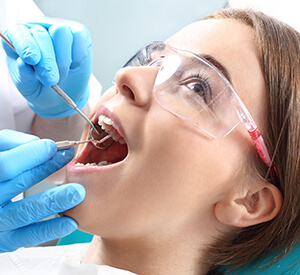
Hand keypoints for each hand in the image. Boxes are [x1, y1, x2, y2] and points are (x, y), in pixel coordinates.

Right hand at [0, 130, 85, 251]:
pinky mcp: (4, 239)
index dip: (31, 154)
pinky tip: (70, 222)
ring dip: (54, 202)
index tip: (54, 147)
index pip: (6, 165)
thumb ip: (12, 143)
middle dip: (46, 171)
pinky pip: (27, 237)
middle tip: (69, 160)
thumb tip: (38, 144)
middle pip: (17, 186)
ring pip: (24, 213)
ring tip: (77, 193)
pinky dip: (50, 230)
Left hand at [1, 18, 91, 117]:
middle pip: (42, 34)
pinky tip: (73, 66)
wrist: (65, 92)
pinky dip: (78, 55)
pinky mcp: (78, 32)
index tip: (31, 60)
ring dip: (63, 59)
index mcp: (18, 37)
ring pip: (61, 32)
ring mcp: (59, 27)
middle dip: (47, 60)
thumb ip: (24, 76)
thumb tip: (23, 64)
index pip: (19, 33)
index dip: (25, 45)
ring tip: (62, 76)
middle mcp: (38, 27)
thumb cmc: (42, 87)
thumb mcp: (28, 87)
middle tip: (51, 80)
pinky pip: (79, 36)